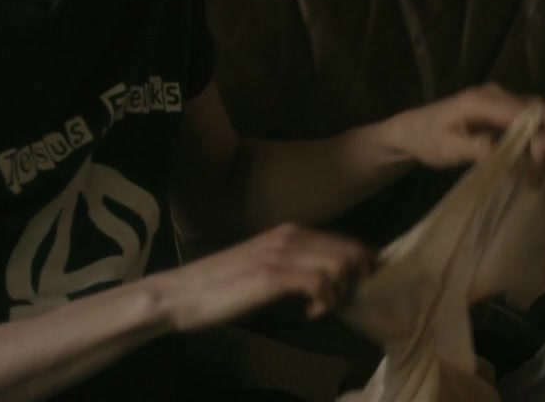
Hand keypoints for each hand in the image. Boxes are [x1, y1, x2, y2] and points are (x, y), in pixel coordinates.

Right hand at [142, 223, 372, 330]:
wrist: (182, 293)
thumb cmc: (221, 285)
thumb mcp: (265, 267)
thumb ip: (294, 266)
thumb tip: (327, 280)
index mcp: (290, 232)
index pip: (345, 241)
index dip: (363, 264)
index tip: (360, 289)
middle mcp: (290, 236)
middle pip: (350, 250)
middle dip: (358, 280)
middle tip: (343, 303)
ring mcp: (280, 254)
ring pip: (339, 265)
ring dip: (340, 293)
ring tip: (322, 308)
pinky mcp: (271, 276)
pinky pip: (319, 284)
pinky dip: (323, 302)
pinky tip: (309, 313)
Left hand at [380, 84, 544, 169]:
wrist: (412, 129)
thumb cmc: (427, 138)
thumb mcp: (445, 148)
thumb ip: (471, 148)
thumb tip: (495, 149)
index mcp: (481, 102)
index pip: (520, 113)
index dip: (542, 131)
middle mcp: (495, 95)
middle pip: (535, 110)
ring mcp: (500, 101)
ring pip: (535, 116)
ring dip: (544, 141)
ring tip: (543, 171)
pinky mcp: (501, 111)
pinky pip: (526, 122)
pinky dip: (535, 141)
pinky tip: (533, 165)